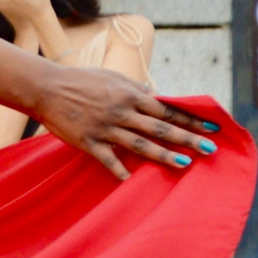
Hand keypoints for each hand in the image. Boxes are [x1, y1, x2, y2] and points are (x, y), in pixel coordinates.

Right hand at [33, 66, 220, 184]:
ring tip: (185, 164)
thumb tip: (155, 94)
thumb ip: (135, 87)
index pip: (167, 110)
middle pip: (160, 128)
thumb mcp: (112, 77)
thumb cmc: (80, 80)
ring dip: (163, 155)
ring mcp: (105, 128)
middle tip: (210, 149)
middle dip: (187, 139)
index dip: (191, 119)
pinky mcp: (87, 142)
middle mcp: (122, 112)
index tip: (212, 127)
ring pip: (140, 144)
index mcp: (130, 95)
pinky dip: (118, 169)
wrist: (46, 88)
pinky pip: (107, 158)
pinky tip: (130, 180)